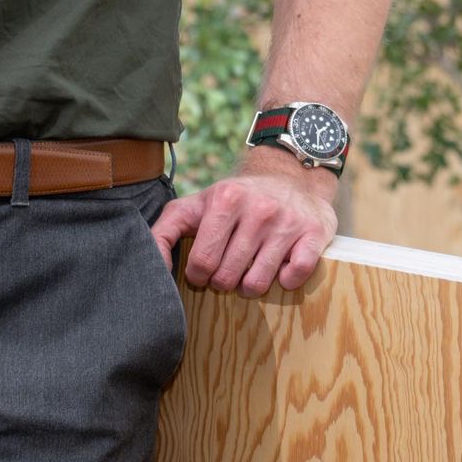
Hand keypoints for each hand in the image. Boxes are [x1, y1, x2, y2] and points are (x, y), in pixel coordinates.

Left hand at [148, 150, 338, 295]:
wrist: (291, 177)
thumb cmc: (236, 199)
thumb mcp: (198, 203)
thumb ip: (166, 229)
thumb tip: (148, 263)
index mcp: (225, 198)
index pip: (201, 263)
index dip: (198, 275)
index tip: (204, 268)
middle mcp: (258, 208)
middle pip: (227, 277)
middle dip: (223, 281)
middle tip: (228, 268)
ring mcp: (288, 222)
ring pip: (257, 284)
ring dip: (250, 284)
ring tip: (250, 268)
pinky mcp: (314, 234)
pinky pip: (293, 277)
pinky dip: (284, 281)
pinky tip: (279, 266)